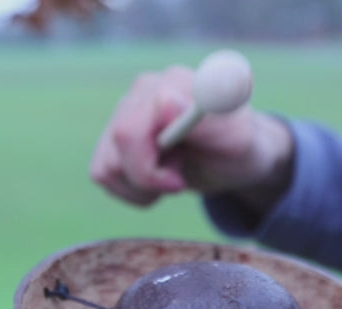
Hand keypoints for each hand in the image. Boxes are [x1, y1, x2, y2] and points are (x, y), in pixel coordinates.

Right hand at [90, 66, 293, 205]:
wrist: (232, 161)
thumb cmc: (239, 148)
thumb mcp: (236, 140)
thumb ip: (205, 121)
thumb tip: (164, 100)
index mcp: (170, 85)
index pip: (130, 129)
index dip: (149, 167)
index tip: (178, 182)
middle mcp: (141, 94)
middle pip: (116, 148)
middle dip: (148, 179)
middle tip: (179, 182)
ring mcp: (124, 115)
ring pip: (107, 167)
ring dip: (142, 187)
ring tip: (173, 176)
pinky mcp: (114, 140)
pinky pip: (103, 174)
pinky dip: (131, 190)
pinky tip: (156, 182)